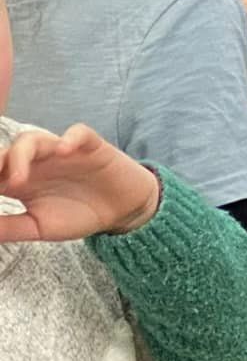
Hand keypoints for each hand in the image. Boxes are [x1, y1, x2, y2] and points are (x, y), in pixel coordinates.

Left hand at [0, 125, 159, 241]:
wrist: (120, 210)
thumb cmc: (78, 214)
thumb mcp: (39, 227)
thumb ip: (9, 228)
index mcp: (19, 181)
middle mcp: (36, 163)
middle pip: (8, 151)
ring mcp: (61, 153)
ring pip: (34, 138)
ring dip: (21, 155)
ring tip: (19, 180)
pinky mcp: (91, 147)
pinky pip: (79, 133)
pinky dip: (70, 138)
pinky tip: (64, 152)